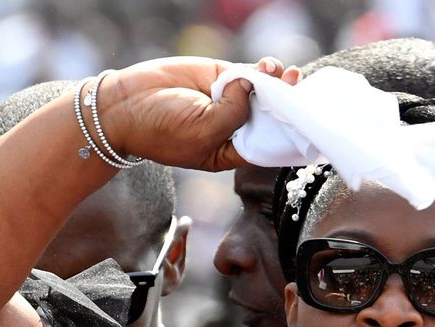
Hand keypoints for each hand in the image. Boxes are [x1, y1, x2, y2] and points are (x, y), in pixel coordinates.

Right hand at [98, 56, 299, 171]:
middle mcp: (233, 128)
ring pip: (263, 92)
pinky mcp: (220, 79)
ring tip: (286, 73)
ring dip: (278, 83)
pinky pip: (249, 74)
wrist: (126, 103)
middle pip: (271, 117)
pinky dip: (261, 69)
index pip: (269, 145)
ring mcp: (228, 102)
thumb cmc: (160, 129)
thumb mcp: (202, 130)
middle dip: (288, 104)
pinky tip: (269, 66)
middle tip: (301, 89)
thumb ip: (234, 112)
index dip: (289, 134)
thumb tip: (254, 84)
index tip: (308, 123)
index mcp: (231, 152)